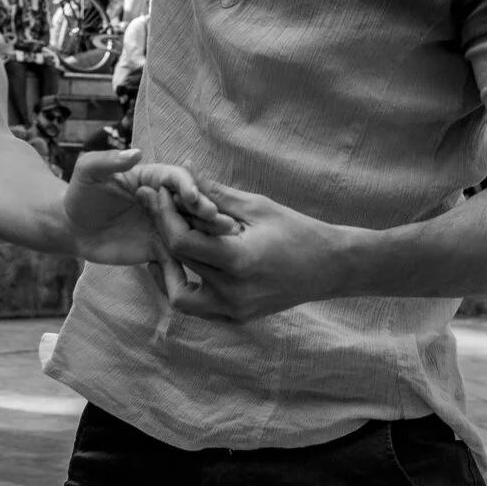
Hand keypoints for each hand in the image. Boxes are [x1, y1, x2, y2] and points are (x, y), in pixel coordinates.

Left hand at [62, 149, 238, 265]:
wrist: (73, 227)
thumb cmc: (81, 193)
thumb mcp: (88, 171)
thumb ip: (109, 161)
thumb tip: (134, 152)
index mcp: (152, 178)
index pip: (175, 178)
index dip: (186, 185)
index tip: (194, 196)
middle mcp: (164, 200)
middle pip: (189, 202)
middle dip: (204, 208)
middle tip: (217, 218)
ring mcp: (164, 224)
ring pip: (190, 227)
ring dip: (207, 230)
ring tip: (223, 236)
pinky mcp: (160, 247)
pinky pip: (179, 252)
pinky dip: (194, 255)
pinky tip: (208, 261)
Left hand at [138, 182, 347, 322]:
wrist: (330, 267)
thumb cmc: (297, 230)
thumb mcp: (257, 206)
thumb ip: (215, 192)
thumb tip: (183, 168)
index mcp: (238, 261)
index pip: (181, 242)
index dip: (164, 215)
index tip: (159, 194)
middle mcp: (232, 292)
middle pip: (177, 263)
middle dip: (161, 232)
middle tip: (156, 209)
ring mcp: (233, 310)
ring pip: (179, 297)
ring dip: (166, 269)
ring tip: (163, 242)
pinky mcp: (236, 317)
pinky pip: (197, 307)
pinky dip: (183, 286)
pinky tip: (182, 263)